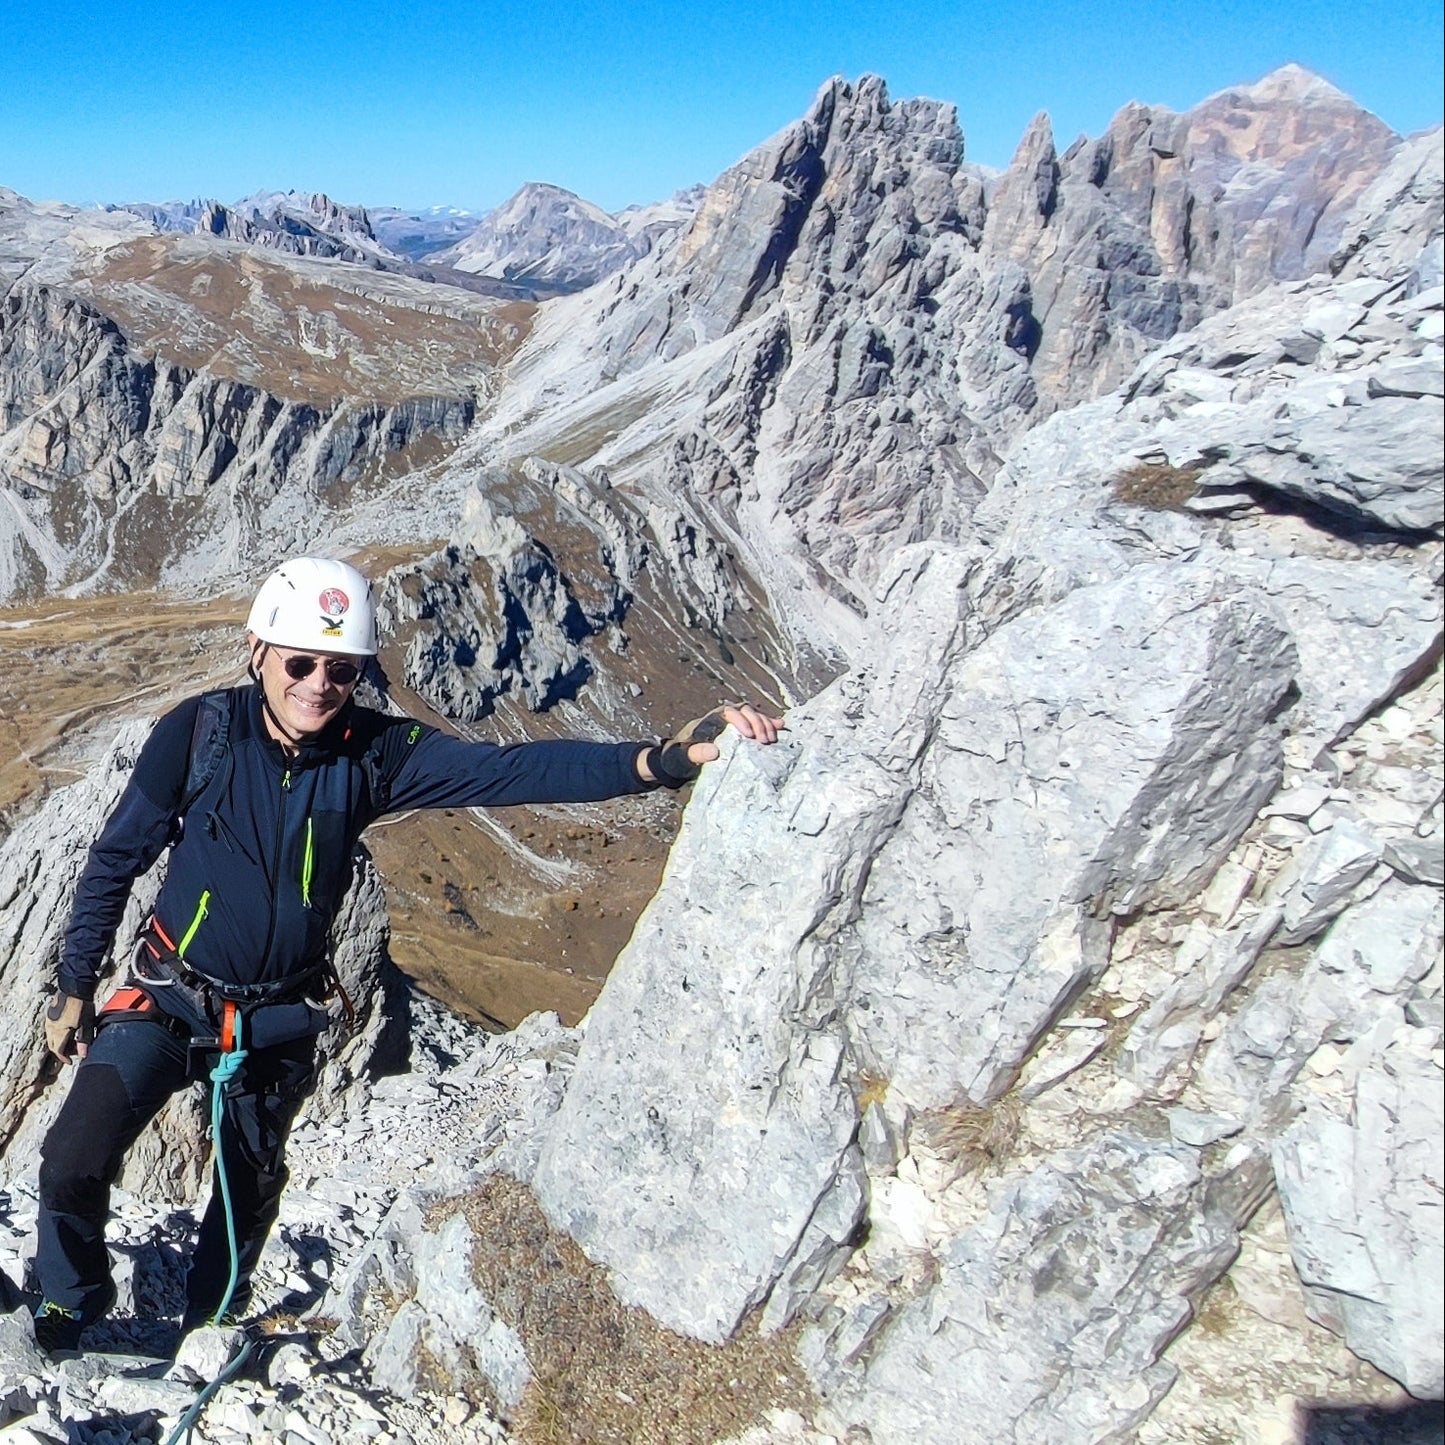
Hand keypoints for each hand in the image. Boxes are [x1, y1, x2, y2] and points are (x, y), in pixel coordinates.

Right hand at [45, 993, 94, 1064]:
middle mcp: (50, 1028)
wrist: (74, 988)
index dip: (64, 1058)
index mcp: (58, 1032)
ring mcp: (49, 1021)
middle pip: (53, 1045)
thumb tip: (83, 1055)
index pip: (58, 1050)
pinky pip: (51, 1030)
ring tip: (73, 1041)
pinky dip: (58, 1035)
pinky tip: (68, 1031)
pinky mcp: (50, 1015)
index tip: (70, 1062)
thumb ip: (84, 1041)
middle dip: (62, 1051)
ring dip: (60, 1042)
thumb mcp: (86, 1025)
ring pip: (51, 1038)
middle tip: (74, 1051)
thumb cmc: (82, 1006)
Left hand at [643, 704, 784, 787]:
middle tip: (764, 740)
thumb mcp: (682, 757)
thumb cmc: (677, 758)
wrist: (675, 760)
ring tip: (772, 739)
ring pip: (752, 713)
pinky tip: (780, 726)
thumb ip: (696, 753)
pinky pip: (755, 722)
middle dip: (757, 722)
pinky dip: (768, 723)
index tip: (748, 736)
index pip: (727, 712)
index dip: (740, 720)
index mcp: (708, 720)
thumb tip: (715, 751)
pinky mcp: (738, 731)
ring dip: (765, 723)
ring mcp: (731, 723)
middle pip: (744, 710)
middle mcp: (721, 717)